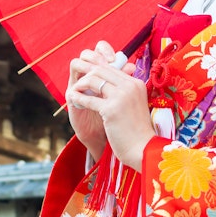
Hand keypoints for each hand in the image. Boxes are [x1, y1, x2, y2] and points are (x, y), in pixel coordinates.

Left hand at [66, 40, 154, 170]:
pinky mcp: (111, 109)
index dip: (96, 70)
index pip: (112, 68)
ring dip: (81, 84)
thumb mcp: (133, 103)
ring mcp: (121, 97)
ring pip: (94, 80)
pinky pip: (89, 99)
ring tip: (75, 90)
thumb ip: (123, 90)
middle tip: (78, 82)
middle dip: (86, 74)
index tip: (87, 76)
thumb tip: (105, 80)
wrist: (142, 148)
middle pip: (101, 70)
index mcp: (136, 83)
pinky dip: (79, 98)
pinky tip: (73, 100)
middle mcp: (130, 86)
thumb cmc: (137, 129)